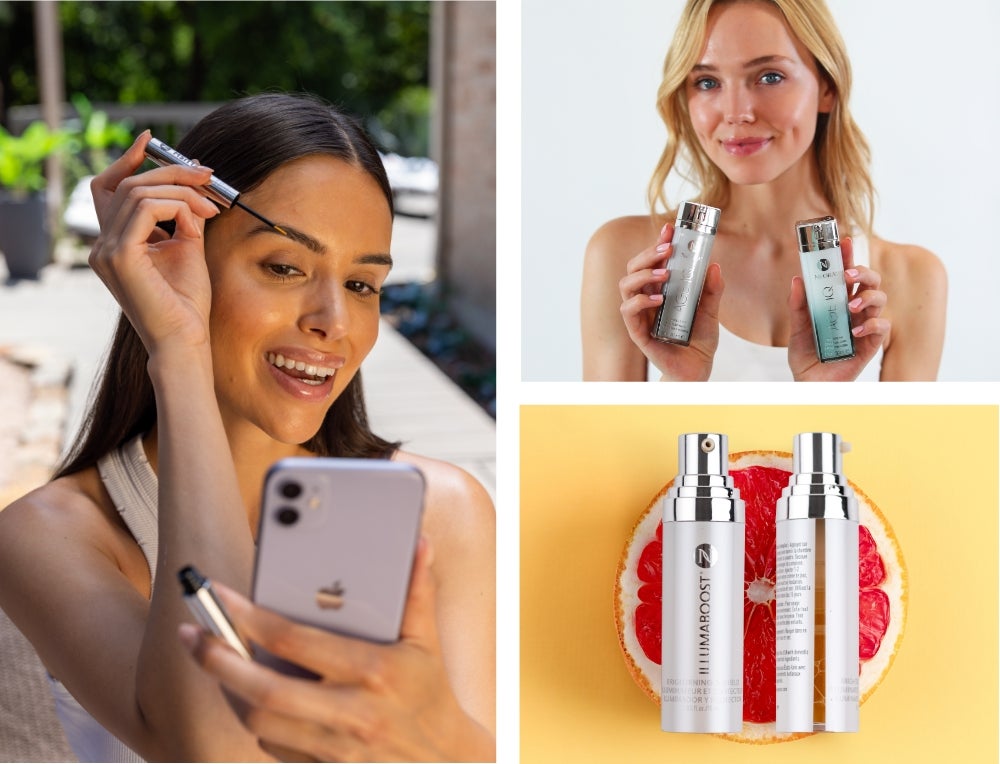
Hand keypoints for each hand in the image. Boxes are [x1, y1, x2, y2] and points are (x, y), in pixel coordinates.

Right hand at [87, 131, 220, 354]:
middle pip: (128, 184)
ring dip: (183, 193)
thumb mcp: (187, 248)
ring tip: (210, 210)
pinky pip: (147, 208)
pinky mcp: (120, 256)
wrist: (185, 340)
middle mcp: (102, 245)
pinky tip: (196, 224)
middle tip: (208, 176)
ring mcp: (106, 250)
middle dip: (172, 173)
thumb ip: (183, 216)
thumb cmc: (187, 304)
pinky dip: (177, 207)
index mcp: (114, 243)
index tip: (151, 139)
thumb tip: (192, 186)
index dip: (127, 160)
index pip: (108, 189)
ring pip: (139, 192)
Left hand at [179, 539, 495, 762]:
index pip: (295, 642)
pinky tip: (250, 694)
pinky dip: (256, 718)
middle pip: (263, 690)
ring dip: (230, 690)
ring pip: (260, 721)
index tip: (221, 598)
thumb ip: (417, 592)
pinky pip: (273, 746)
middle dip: (219, 661)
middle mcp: (351, 713)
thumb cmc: (431, 695)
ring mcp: (336, 747)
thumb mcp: (427, 642)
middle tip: (193, 635)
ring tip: (216, 660)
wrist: (446, 762)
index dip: (250, 618)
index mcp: (374, 672)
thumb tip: (418, 544)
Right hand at [618, 223, 723, 380]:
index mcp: (661, 289)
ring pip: (626, 285)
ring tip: (664, 274)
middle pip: (634, 268)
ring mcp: (640, 315)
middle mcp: (647, 298)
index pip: (653, 261)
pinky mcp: (638, 332)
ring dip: (643, 274)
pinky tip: (658, 299)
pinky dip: (641, 301)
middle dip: (649, 254)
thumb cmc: (699, 340)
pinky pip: (629, 311)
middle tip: (668, 249)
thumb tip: (714, 266)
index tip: (669, 228)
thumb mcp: (712, 310)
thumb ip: (713, 290)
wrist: (697, 370)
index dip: (658, 242)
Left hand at [788, 236, 889, 380]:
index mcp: (837, 301)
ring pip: (880, 299)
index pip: (846, 273)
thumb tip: (797, 279)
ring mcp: (864, 325)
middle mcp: (854, 310)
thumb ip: (799, 305)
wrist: (809, 383)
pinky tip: (855, 332)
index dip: (847, 255)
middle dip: (863, 272)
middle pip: (870, 280)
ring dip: (868, 297)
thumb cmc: (806, 355)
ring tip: (851, 305)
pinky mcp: (871, 344)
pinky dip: (871, 325)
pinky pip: (882, 327)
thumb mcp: (797, 328)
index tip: (844, 240)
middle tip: (848, 275)